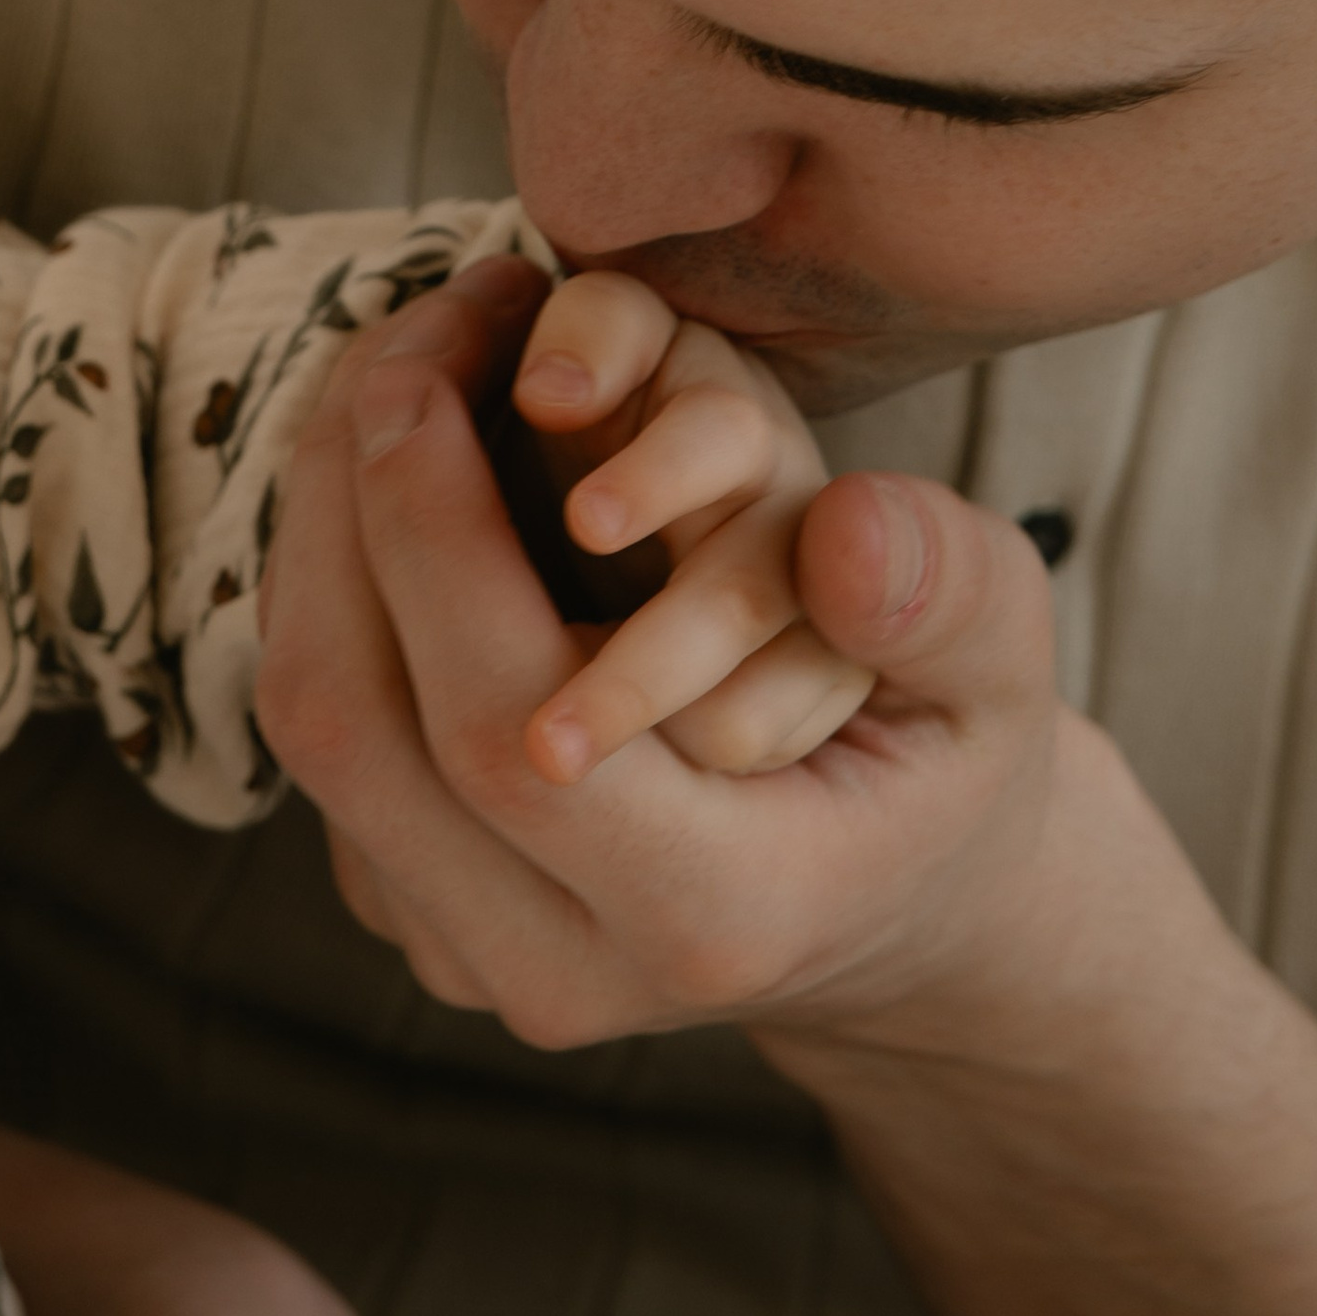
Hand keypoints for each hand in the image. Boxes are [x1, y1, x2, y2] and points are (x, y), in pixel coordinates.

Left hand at [257, 259, 1174, 1053]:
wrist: (898, 914)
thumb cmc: (946, 769)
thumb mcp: (1003, 675)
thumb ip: (949, 595)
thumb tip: (845, 524)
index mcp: (711, 916)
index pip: (504, 730)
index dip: (437, 541)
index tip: (429, 375)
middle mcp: (559, 971)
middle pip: (358, 731)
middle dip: (344, 507)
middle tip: (392, 344)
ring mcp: (465, 957)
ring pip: (313, 733)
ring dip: (317, 533)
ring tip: (385, 382)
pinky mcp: (412, 915)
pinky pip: (324, 735)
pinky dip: (331, 586)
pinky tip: (388, 479)